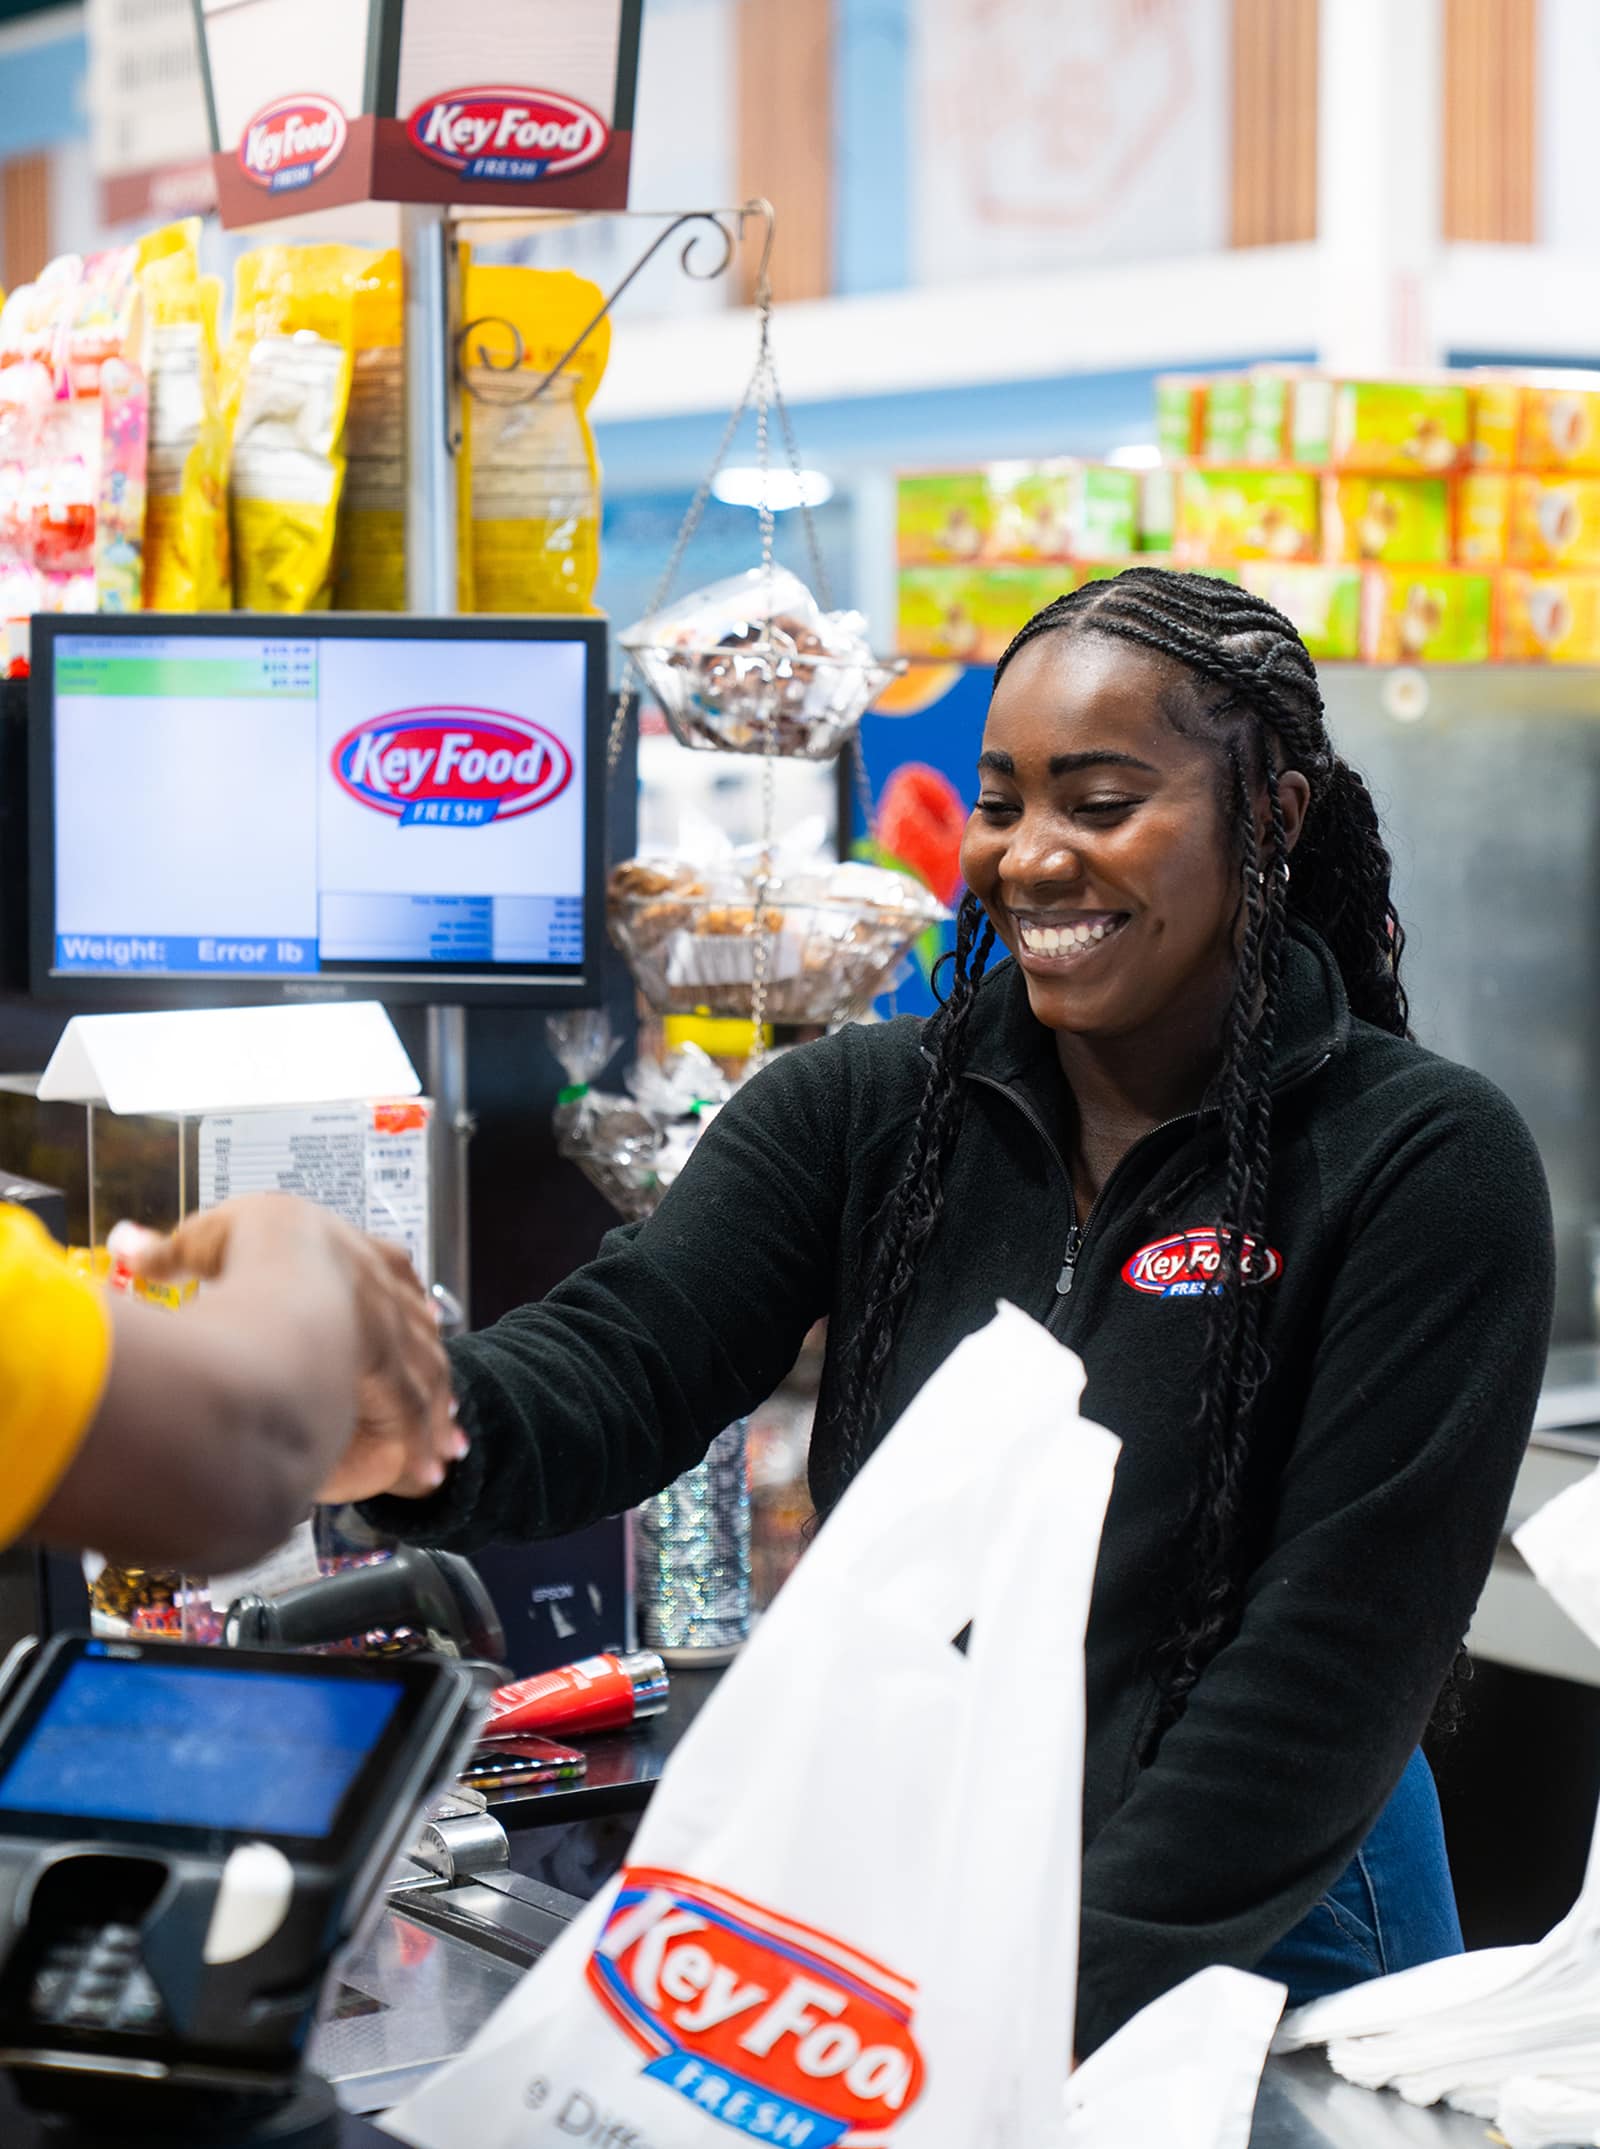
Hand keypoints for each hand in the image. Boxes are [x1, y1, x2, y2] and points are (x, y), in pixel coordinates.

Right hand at [112, 1199, 463, 1503]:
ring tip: (444, 1448)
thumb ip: (174, 1254)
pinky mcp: (388, 1377)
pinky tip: (422, 1472)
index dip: (396, 1291)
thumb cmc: (245, 1255)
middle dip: (430, 1360)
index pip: (387, 1267)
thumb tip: (129, 1245)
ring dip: (434, 1412)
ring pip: (426, 1376)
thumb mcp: (205, 1242)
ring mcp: (389, 1333)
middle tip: (445, 1392)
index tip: (416, 1310)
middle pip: (419, 1329)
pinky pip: (410, 1419)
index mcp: (343, 1250)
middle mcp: (378, 1290)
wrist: (276, 1282)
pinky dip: (417, 1445)